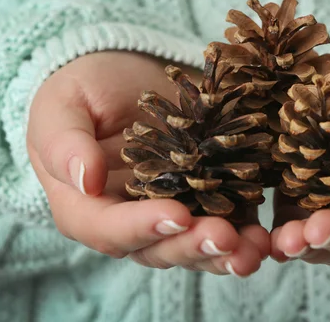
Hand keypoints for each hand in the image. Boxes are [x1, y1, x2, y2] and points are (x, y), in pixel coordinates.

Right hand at [27, 51, 268, 275]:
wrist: (126, 77)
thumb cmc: (85, 90)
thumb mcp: (61, 105)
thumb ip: (64, 142)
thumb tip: (87, 180)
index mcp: (88, 206)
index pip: (109, 229)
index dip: (141, 227)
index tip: (176, 214)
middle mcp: (131, 219)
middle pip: (159, 247)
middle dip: (193, 246)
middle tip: (225, 238)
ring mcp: (173, 209)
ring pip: (195, 244)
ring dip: (225, 252)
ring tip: (253, 249)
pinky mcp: (208, 196)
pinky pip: (228, 221)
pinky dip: (247, 232)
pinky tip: (267, 236)